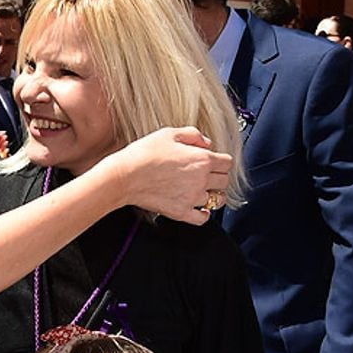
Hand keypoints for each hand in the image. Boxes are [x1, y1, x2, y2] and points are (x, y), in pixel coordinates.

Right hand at [112, 127, 231, 224]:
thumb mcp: (169, 133)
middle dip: (218, 177)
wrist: (124, 176)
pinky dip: (204, 214)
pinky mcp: (181, 212)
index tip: (215, 162)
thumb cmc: (143, 154)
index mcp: (202, 159)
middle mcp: (201, 180)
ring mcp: (192, 198)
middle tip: (208, 175)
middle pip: (224, 181)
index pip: (227, 163)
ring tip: (202, 190)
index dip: (221, 161)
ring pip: (216, 200)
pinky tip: (199, 208)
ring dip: (211, 194)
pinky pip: (202, 218)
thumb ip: (193, 135)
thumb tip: (207, 142)